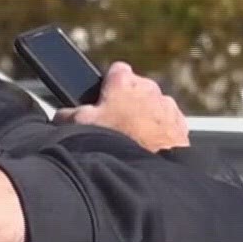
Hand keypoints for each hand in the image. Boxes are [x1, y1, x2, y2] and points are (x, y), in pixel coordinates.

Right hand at [53, 62, 189, 151]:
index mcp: (124, 81)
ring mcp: (167, 106)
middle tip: (115, 125)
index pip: (116, 71)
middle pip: (136, 89)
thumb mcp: (78, 126)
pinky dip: (161, 133)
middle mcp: (148, 88)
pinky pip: (168, 124)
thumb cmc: (111, 142)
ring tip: (134, 140)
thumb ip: (68, 114)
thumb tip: (62, 114)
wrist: (143, 170)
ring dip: (146, 118)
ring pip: (154, 106)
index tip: (103, 99)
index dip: (108, 84)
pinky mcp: (179, 125)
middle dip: (128, 103)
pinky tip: (149, 148)